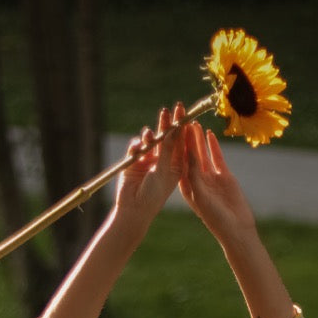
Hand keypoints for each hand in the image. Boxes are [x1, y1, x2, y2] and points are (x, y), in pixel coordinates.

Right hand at [113, 104, 184, 227]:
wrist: (133, 208)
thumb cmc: (153, 195)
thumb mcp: (163, 171)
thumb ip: (167, 150)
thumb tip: (173, 129)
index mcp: (176, 166)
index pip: (181, 143)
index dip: (182, 127)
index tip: (184, 113)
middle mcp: (164, 161)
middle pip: (166, 138)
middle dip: (167, 124)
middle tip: (170, 109)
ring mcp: (149, 161)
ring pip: (151, 140)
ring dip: (150, 135)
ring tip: (148, 135)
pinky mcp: (135, 162)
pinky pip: (136, 147)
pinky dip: (136, 145)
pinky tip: (137, 148)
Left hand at [179, 122, 256, 246]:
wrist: (236, 228)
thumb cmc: (215, 218)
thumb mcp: (202, 198)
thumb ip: (195, 178)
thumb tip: (189, 158)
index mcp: (187, 188)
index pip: (179, 164)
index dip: (176, 148)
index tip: (172, 134)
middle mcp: (197, 181)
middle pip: (190, 157)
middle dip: (186, 140)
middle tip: (182, 122)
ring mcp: (210, 178)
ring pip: (202, 155)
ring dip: (198, 140)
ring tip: (194, 124)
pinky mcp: (224, 176)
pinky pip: (217, 158)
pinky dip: (213, 146)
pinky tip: (209, 134)